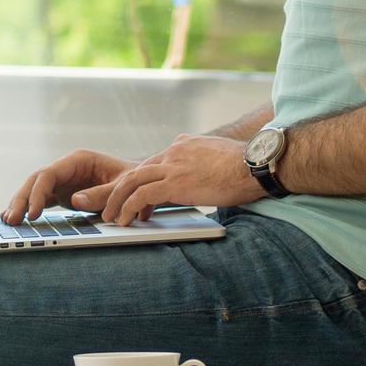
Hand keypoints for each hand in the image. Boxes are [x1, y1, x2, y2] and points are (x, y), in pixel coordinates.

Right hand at [0, 147, 132, 223]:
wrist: (143, 183)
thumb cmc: (135, 181)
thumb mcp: (124, 186)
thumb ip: (103, 193)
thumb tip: (75, 200)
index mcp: (79, 160)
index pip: (49, 174)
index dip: (37, 193)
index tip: (32, 213)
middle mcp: (67, 169)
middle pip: (36, 181)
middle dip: (22, 199)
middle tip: (11, 220)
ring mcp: (64, 182)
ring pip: (35, 190)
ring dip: (21, 204)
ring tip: (8, 222)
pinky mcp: (64, 194)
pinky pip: (42, 201)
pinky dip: (30, 209)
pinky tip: (18, 220)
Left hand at [72, 133, 257, 223]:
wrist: (255, 164)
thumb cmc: (247, 166)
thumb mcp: (219, 158)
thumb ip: (204, 165)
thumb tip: (207, 179)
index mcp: (184, 145)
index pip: (153, 164)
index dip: (141, 184)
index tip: (136, 201)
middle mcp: (174, 151)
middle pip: (137, 171)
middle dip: (119, 190)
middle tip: (110, 207)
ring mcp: (173, 165)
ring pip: (132, 181)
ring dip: (118, 200)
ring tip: (111, 218)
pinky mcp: (175, 182)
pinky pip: (142, 195)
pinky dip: (129, 207)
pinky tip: (126, 220)